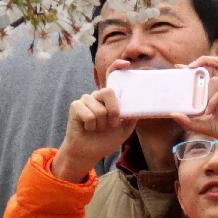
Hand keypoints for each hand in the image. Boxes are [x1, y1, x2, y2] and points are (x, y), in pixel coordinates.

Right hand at [52, 61, 136, 182]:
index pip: (112, 75)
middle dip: (113, 112)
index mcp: (110, 97)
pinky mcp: (75, 106)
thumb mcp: (125, 129)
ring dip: (101, 124)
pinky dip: (91, 126)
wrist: (89, 153)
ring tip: (98, 128)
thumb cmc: (106, 139)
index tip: (127, 64)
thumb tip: (142, 105)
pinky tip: (88, 129)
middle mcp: (98, 95)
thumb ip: (132, 116)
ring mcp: (86, 99)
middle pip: (109, 92)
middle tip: (112, 124)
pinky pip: (89, 115)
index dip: (117, 66)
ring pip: (100, 109)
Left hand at [171, 56, 217, 148]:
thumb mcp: (205, 125)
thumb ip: (190, 120)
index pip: (211, 72)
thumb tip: (173, 114)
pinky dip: (215, 100)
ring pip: (217, 80)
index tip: (180, 68)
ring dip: (207, 95)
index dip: (197, 66)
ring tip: (206, 111)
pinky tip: (212, 112)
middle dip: (203, 60)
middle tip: (187, 68)